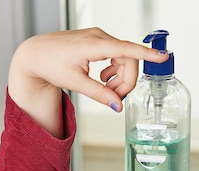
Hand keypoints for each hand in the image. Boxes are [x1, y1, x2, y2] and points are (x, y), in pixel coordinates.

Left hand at [7, 27, 168, 135]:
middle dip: (126, 82)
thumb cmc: (50, 64)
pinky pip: (116, 55)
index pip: (125, 49)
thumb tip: (117, 105)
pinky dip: (114, 70)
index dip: (146, 54)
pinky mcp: (98, 40)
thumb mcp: (74, 82)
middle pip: (128, 60)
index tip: (162, 56)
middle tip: (114, 97)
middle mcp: (98, 37)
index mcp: (92, 45)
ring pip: (124, 58)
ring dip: (120, 78)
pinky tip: (102, 78)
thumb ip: (98, 94)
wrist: (35, 54)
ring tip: (105, 88)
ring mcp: (99, 37)